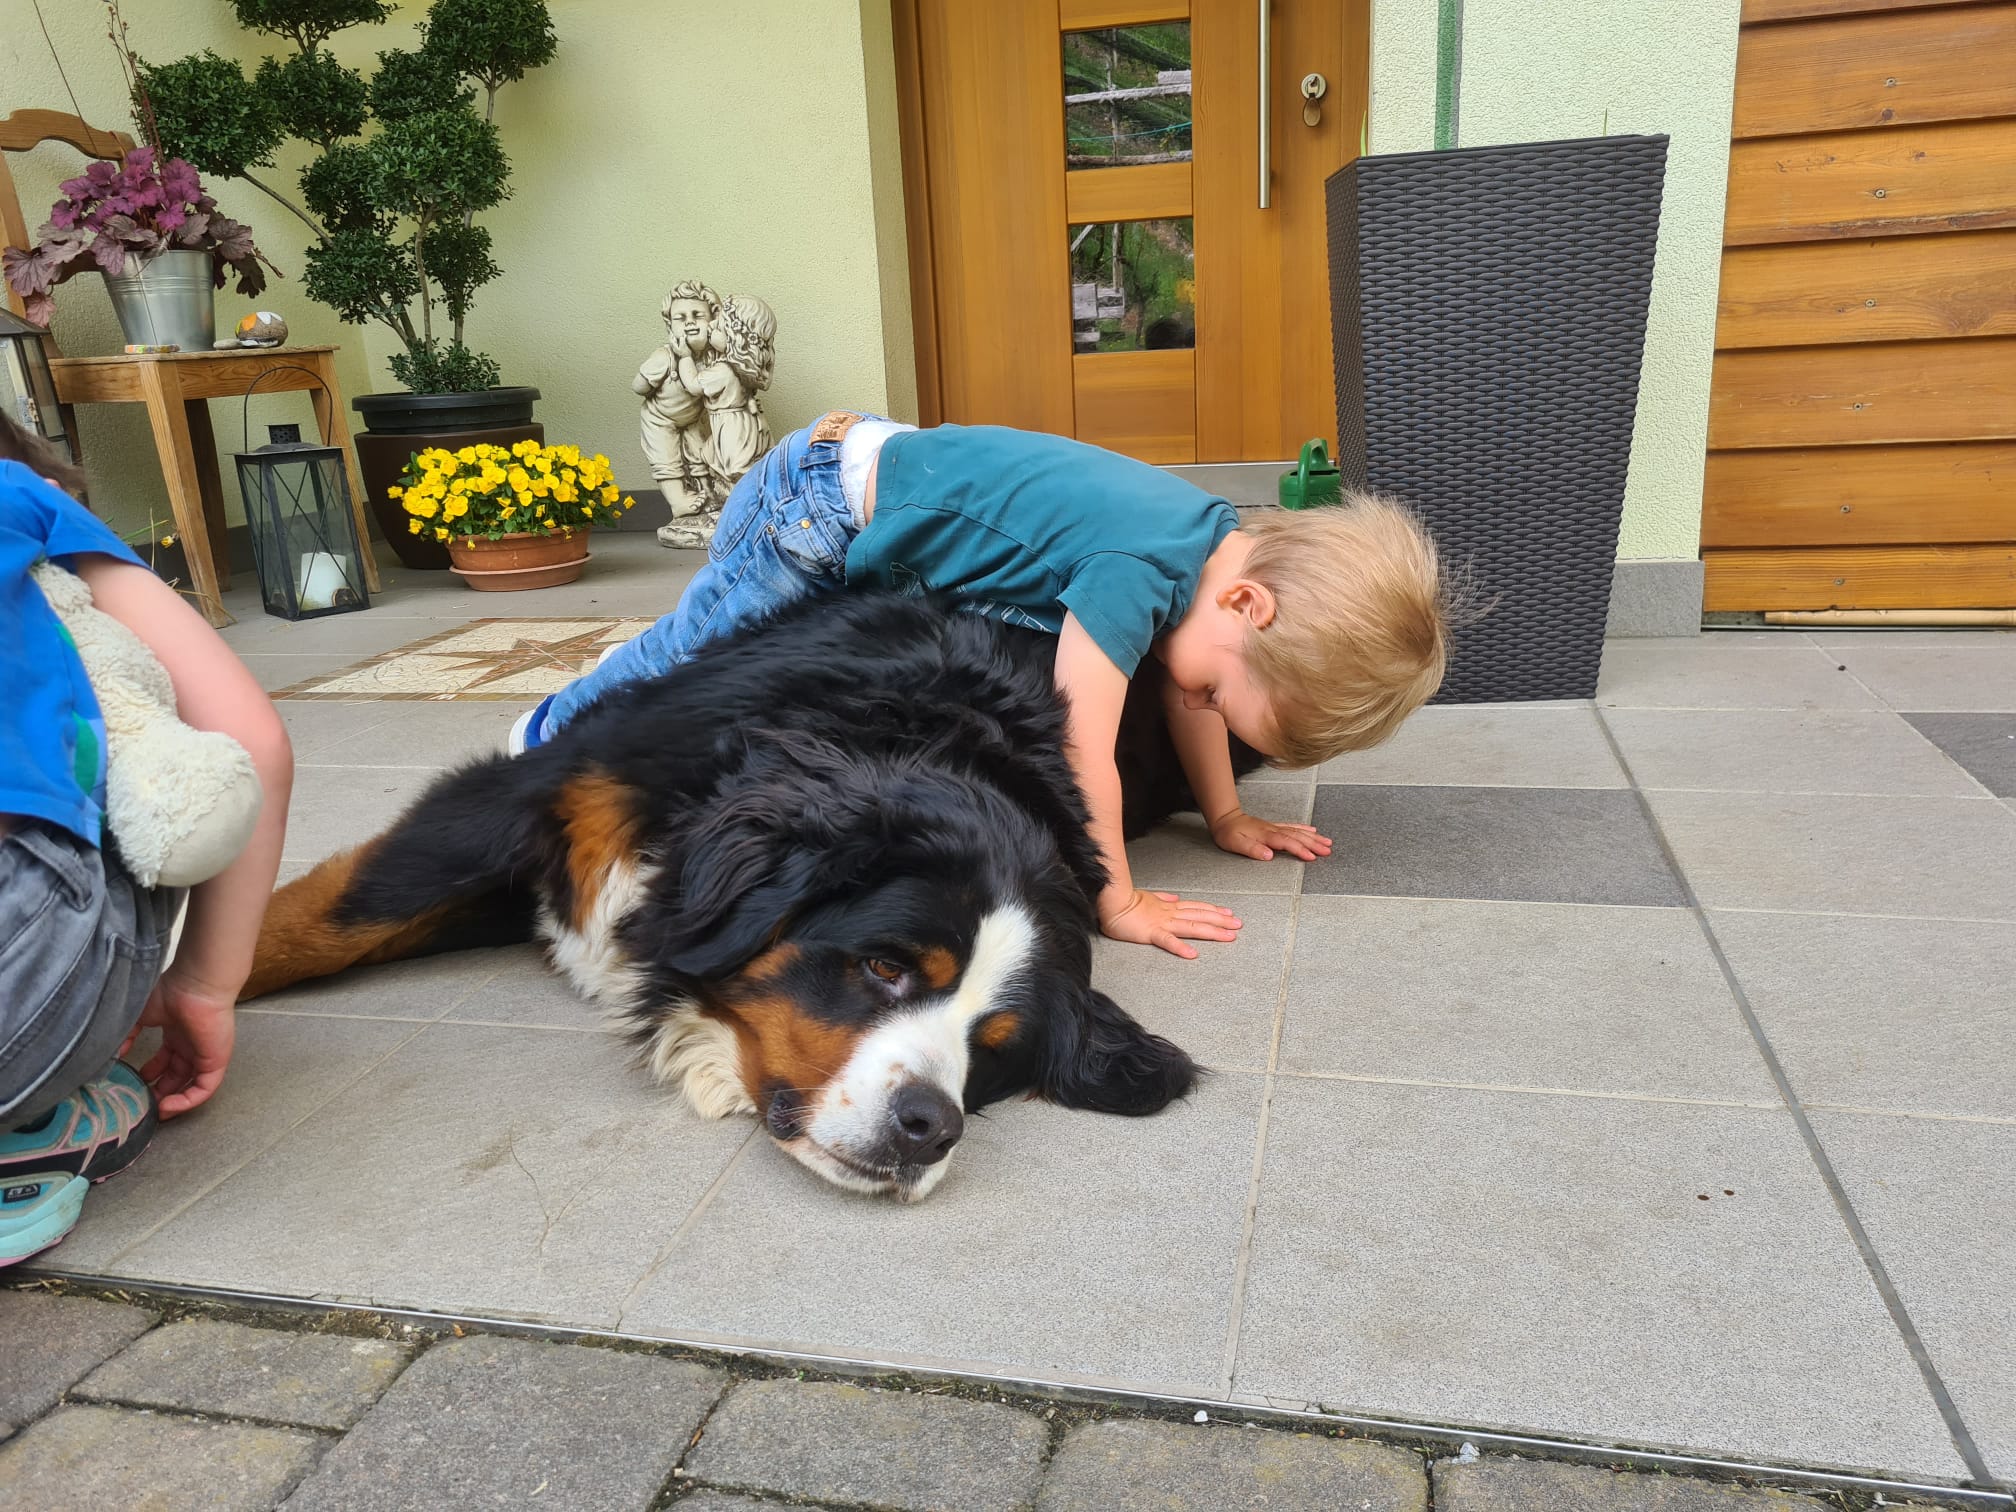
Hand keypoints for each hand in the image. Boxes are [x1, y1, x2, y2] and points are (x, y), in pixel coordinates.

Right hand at [119, 970, 237, 1118]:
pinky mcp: (216, 1061)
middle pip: (176, 1076)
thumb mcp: (139, 1016)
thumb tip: (111, 1056)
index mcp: (175, 1033)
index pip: (164, 1061)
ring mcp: (204, 1053)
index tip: (132, 1085)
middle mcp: (191, 1045)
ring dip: (171, 1102)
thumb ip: (125, 1036)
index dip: (149, 1076)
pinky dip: (185, 1102)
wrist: (196, 983)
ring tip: (152, 1113)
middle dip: (158, 1092)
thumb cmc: (170, 992)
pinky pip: (203, 1089)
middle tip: (141, 1103)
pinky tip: (165, 1108)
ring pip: (189, 1086)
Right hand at [1101, 888, 1241, 959]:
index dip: (1213, 910)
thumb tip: (1174, 897)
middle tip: (1239, 925)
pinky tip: (1193, 955)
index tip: (1229, 913)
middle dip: (1221, 921)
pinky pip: (1167, 942)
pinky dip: (1181, 948)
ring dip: (1211, 931)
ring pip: (1191, 927)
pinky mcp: (1150, 934)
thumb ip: (1162, 898)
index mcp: (1168, 906)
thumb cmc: (1125, 902)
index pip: (1196, 907)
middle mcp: (1169, 914)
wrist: (1110, 903)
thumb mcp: (1147, 896)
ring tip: (1228, 936)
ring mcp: (1161, 923)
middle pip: (1200, 916)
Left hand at [1208, 808, 1333, 862]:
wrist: (1225, 818)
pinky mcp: (1274, 826)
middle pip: (1297, 836)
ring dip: (1313, 837)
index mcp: (1265, 835)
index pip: (1286, 842)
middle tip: (1328, 851)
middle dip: (1314, 844)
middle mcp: (1273, 830)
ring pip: (1298, 831)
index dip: (1299, 850)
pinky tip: (1313, 830)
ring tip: (1327, 843)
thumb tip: (1268, 855)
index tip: (1311, 857)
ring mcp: (1275, 827)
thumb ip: (1252, 849)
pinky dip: (1304, 828)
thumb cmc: (1228, 833)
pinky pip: (1292, 826)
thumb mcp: (1235, 843)